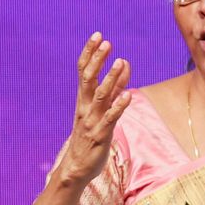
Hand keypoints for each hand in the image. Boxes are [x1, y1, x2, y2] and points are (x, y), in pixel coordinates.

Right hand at [57, 32, 131, 185]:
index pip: (83, 71)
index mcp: (83, 100)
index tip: (98, 35)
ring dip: (111, 79)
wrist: (76, 168)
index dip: (90, 53)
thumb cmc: (90, 137)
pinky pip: (111, 119)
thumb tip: (125, 64)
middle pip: (89, 79)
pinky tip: (128, 96)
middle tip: (106, 43)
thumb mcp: (101, 109)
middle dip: (97, 60)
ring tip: (120, 62)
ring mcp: (92, 121)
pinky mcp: (101, 135)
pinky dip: (119, 107)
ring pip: (101, 96)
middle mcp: (85, 108)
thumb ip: (114, 87)